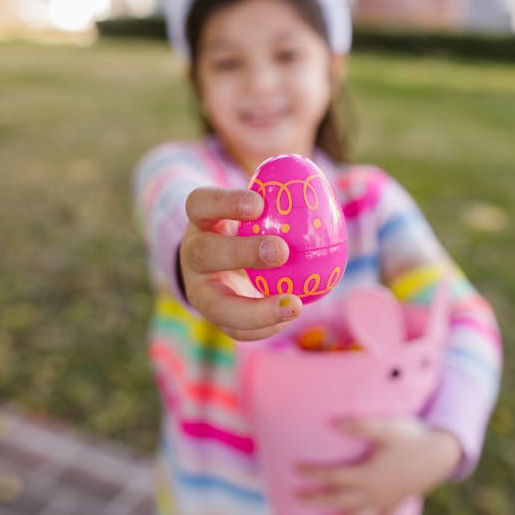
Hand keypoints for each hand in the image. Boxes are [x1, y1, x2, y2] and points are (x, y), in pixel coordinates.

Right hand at [179, 186, 301, 340]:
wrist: (221, 263)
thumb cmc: (248, 226)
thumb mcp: (254, 207)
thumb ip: (278, 197)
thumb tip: (321, 184)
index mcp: (201, 219)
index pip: (201, 203)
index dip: (226, 203)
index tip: (259, 203)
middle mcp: (194, 253)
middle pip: (205, 252)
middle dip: (241, 253)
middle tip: (281, 250)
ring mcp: (200, 289)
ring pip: (214, 304)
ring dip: (255, 308)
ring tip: (294, 304)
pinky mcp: (215, 317)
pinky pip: (234, 330)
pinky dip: (264, 327)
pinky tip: (290, 317)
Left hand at [296, 418, 461, 514]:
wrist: (441, 453)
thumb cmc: (412, 437)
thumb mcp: (386, 427)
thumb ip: (359, 426)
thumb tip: (333, 424)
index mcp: (366, 475)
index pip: (333, 477)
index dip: (313, 473)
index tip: (295, 468)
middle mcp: (373, 493)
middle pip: (338, 500)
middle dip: (316, 500)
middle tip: (296, 499)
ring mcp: (385, 501)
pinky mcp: (398, 503)